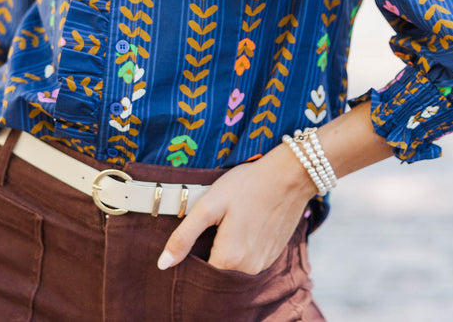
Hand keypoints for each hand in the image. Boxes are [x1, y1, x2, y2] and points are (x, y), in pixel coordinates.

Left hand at [156, 142, 315, 274]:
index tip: (192, 241)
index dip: (191, 261)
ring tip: (226, 226)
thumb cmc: (247, 185)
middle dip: (208, 258)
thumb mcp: (209, 204)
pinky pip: (249, 264)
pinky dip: (241, 252)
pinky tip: (242, 229)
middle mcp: (248, 269)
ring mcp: (263, 265)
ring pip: (234, 270)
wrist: (289, 176)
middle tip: (211, 229)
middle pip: (218, 275)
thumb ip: (184, 236)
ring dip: (225, 255)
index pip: (200, 276)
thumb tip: (163, 264)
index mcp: (229, 258)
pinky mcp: (272, 257)